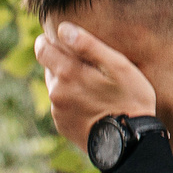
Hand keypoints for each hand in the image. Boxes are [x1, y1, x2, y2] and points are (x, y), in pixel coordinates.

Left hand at [35, 21, 157, 149]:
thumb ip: (88, 45)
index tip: (66, 41)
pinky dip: (72, 101)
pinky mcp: (62, 125)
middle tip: (90, 68)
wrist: (131, 144)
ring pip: (57, 87)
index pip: (42, 48)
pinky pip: (62, 105)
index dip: (51, 41)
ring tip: (95, 88)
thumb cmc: (130, 100)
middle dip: (64, 62)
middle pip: (50, 67)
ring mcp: (57, 111)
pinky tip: (92, 105)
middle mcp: (56, 92)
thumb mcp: (117, 66)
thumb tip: (62, 29)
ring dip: (69, 82)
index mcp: (67, 73)